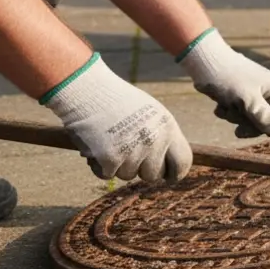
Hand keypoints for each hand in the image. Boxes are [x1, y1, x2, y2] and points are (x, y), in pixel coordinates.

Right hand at [43, 53, 192, 182]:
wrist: (86, 90)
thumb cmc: (116, 100)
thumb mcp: (151, 113)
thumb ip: (162, 136)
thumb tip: (169, 160)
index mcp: (167, 128)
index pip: (183, 162)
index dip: (175, 173)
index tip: (168, 177)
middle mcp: (154, 141)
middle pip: (153, 175)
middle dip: (140, 169)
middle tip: (127, 153)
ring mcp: (132, 151)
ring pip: (128, 176)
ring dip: (118, 165)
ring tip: (110, 142)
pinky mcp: (110, 158)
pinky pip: (107, 175)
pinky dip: (100, 166)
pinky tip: (96, 147)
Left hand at [177, 28, 269, 154]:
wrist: (203, 59)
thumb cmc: (226, 76)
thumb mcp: (245, 98)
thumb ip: (262, 115)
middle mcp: (267, 91)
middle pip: (269, 120)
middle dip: (252, 127)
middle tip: (237, 133)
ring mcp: (253, 93)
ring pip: (252, 118)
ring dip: (237, 119)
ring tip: (224, 110)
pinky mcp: (239, 95)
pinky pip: (240, 113)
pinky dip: (229, 113)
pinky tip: (219, 106)